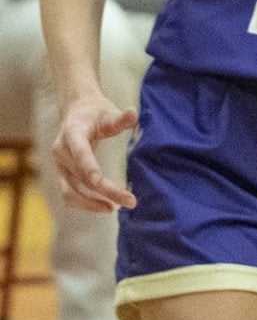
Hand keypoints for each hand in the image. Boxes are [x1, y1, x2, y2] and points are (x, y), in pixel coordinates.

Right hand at [51, 91, 137, 212]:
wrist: (76, 112)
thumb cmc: (96, 112)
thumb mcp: (108, 111)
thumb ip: (120, 118)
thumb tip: (134, 114)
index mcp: (72, 133)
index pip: (79, 152)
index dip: (88, 166)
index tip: (99, 182)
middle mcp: (62, 152)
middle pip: (81, 177)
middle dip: (105, 190)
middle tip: (130, 201)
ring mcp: (60, 166)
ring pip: (71, 191)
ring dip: (91, 203)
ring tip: (115, 208)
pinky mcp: (63, 175)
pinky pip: (69, 194)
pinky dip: (84, 203)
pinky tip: (104, 206)